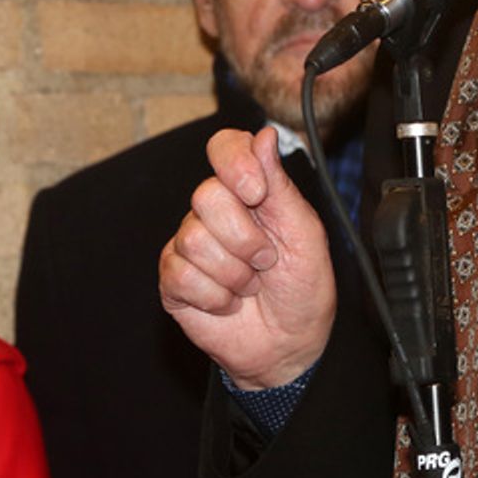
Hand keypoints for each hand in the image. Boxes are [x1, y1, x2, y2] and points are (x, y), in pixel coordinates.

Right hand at [159, 127, 335, 388]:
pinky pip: (180, 274)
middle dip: (246, 237)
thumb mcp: (304, 232)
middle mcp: (216, 211)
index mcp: (251, 190)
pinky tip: (229, 302)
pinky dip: (215, 295)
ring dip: (234, 272)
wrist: (290, 343)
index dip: (234, 163)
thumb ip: (280, 184)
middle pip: (206, 196)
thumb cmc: (303, 285)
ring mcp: (190, 244)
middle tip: (266, 260)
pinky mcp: (173, 280)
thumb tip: (264, 134)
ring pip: (193, 238)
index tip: (256, 192)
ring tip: (250, 284)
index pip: (225, 147)